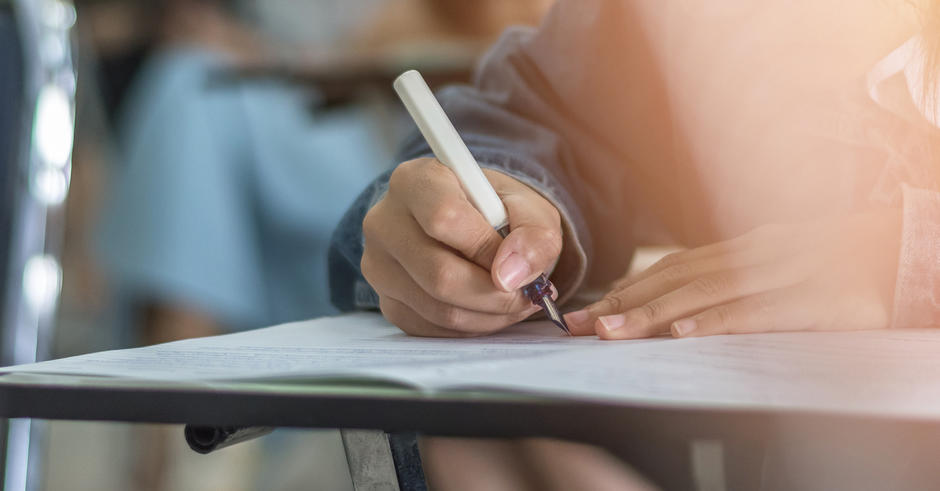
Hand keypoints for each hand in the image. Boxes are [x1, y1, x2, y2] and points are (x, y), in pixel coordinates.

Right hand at [362, 158, 562, 336]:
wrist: (469, 226)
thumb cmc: (496, 211)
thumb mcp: (528, 209)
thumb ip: (534, 234)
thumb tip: (511, 276)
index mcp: (415, 181)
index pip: (444, 217)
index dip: (487, 248)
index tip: (517, 261)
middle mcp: (384, 221)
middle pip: (439, 274)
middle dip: (495, 294)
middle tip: (526, 294)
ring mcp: (378, 266)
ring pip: (438, 309)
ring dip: (489, 315)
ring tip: (515, 302)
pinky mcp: (386, 302)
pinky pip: (432, 328)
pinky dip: (471, 326)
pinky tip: (489, 309)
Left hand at [564, 210, 901, 338]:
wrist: (909, 247)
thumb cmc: (841, 261)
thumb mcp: (780, 262)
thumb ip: (734, 279)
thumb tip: (682, 305)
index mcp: (744, 246)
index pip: (673, 269)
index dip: (627, 289)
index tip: (587, 311)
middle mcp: (756, 253)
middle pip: (678, 279)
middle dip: (624, 303)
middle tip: (581, 325)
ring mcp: (786, 272)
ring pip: (707, 294)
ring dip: (654, 313)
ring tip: (612, 331)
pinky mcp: (817, 299)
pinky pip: (759, 312)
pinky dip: (717, 322)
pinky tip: (683, 334)